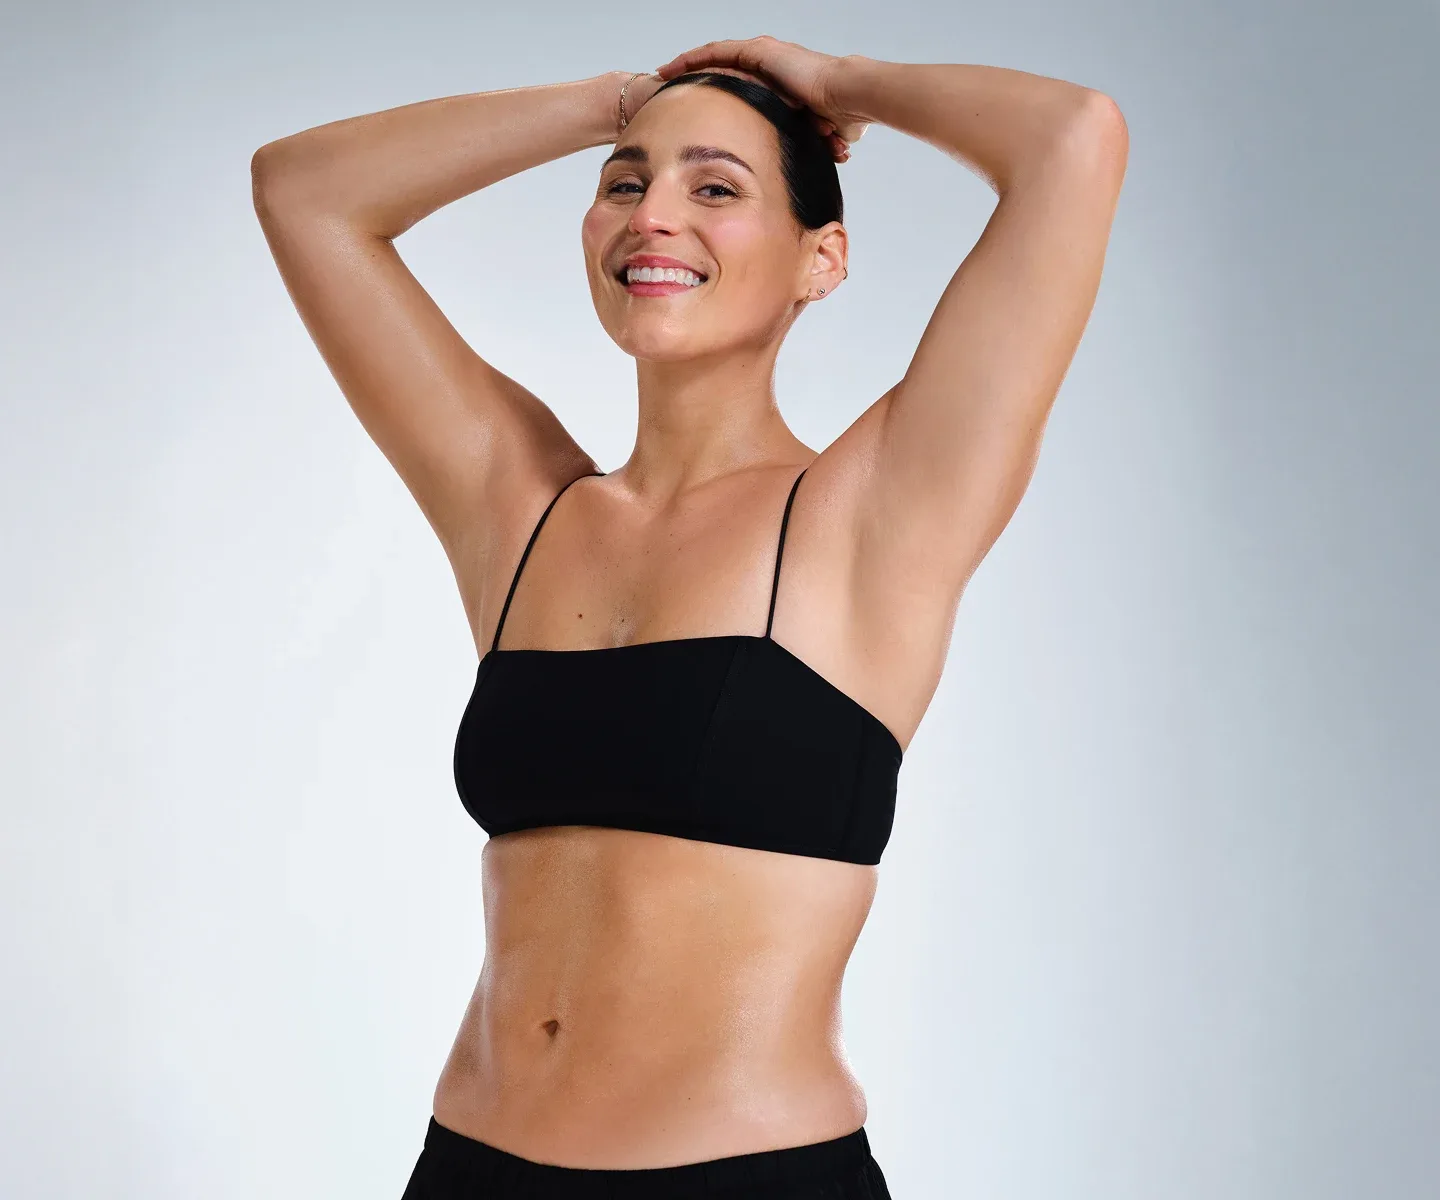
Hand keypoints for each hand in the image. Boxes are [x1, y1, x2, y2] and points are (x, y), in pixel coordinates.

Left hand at [653, 36, 868, 162]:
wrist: (847, 96)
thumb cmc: (839, 121)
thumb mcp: (810, 139)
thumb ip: (800, 149)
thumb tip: (800, 178)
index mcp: (778, 85)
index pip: (740, 88)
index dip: (717, 97)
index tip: (696, 111)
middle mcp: (768, 67)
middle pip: (724, 72)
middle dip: (698, 80)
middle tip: (671, 89)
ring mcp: (763, 57)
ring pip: (715, 59)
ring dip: (688, 67)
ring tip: (664, 74)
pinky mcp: (759, 52)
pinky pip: (716, 53)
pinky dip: (693, 60)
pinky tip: (673, 67)